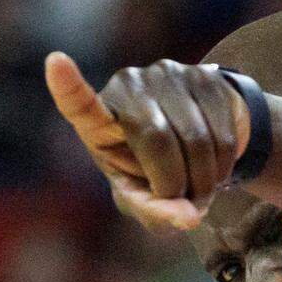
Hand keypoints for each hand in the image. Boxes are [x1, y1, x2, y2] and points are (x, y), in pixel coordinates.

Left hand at [45, 52, 250, 231]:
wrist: (197, 144)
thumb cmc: (155, 175)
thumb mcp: (144, 199)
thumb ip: (156, 212)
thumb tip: (188, 218)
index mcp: (99, 122)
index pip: (80, 105)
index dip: (69, 87)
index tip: (56, 63)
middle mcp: (128, 87)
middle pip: (157, 139)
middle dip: (177, 183)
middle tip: (187, 205)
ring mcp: (167, 76)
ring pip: (197, 138)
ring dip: (206, 181)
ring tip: (202, 189)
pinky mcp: (204, 77)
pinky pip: (222, 132)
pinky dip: (225, 164)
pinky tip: (217, 169)